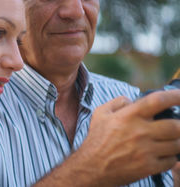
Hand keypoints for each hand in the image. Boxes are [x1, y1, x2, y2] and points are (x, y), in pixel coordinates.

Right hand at [34, 90, 179, 186]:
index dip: (175, 96)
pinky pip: (171, 160)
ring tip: (167, 140)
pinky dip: (170, 156)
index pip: (158, 101)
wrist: (92, 167)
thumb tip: (134, 100)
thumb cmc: (97, 139)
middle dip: (179, 124)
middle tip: (175, 125)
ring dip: (176, 141)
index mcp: (129, 116)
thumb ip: (118, 102)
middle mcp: (140, 132)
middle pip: (176, 126)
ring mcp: (146, 151)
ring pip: (177, 144)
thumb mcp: (100, 113)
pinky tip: (160, 154)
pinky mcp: (149, 167)